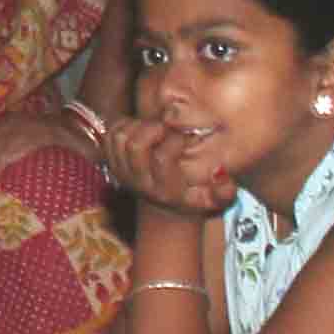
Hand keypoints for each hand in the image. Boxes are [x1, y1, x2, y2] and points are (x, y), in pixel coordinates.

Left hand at [103, 115, 241, 218]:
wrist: (163, 208)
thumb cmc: (192, 198)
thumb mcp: (213, 200)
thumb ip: (223, 191)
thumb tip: (219, 172)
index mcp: (165, 190)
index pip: (162, 158)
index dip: (174, 141)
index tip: (186, 136)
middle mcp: (139, 182)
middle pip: (135, 145)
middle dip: (153, 128)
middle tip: (167, 126)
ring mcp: (121, 173)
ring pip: (120, 137)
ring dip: (138, 125)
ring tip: (155, 127)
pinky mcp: (110, 163)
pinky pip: (109, 135)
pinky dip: (124, 125)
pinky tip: (141, 128)